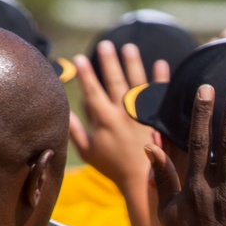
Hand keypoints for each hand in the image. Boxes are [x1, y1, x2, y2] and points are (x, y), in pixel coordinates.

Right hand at [70, 42, 167, 185]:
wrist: (143, 180)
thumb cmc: (114, 168)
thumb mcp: (89, 152)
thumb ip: (76, 132)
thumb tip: (64, 113)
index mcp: (105, 120)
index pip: (93, 92)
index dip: (85, 75)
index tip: (79, 58)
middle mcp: (123, 114)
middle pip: (115, 82)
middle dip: (109, 62)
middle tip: (105, 45)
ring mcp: (142, 115)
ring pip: (137, 83)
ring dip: (133, 63)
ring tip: (129, 47)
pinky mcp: (158, 119)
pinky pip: (160, 96)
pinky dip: (161, 79)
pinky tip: (161, 63)